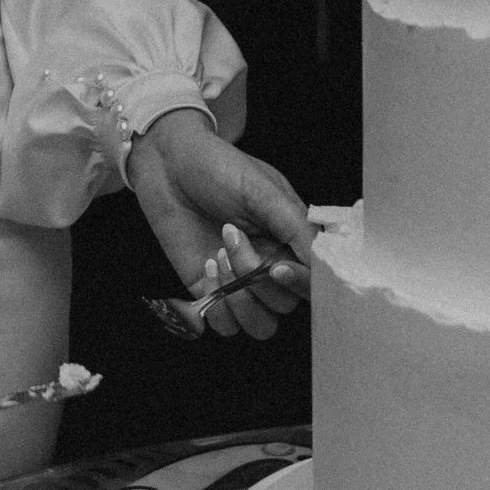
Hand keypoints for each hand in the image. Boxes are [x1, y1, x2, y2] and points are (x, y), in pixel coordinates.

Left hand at [126, 112, 314, 342]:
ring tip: (219, 256)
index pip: (313, 281)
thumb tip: (323, 261)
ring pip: (260, 325)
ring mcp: (241, 282)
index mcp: (291, 240)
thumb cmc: (218, 167)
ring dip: (240, 300)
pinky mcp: (211, 291)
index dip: (300, 284)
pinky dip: (218, 308)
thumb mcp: (263, 189)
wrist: (167, 164)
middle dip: (256, 279)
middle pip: (285, 305)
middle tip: (232, 238)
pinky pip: (226, 326)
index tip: (275, 268)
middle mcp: (270, 265)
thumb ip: (296, 226)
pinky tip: (207, 266)